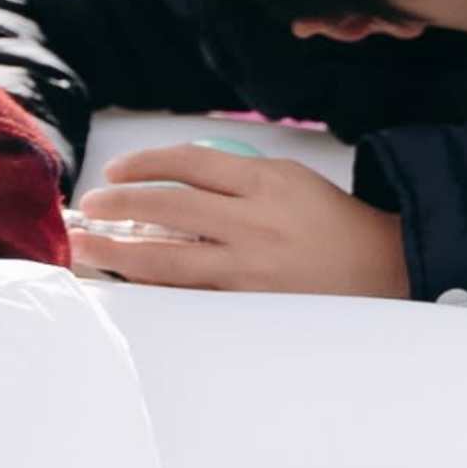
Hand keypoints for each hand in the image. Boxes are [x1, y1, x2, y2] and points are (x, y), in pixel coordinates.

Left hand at [69, 146, 408, 297]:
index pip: (190, 162)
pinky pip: (186, 295)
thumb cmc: (329, 222)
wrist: (381, 269)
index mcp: (267, 181)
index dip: (143, 164)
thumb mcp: (290, 180)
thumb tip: (169, 185)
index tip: (114, 171)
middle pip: (167, 208)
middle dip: (117, 206)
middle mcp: (254, 222)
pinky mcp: (248, 305)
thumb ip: (236, 179)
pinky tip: (127, 285)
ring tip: (85, 248)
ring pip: (167, 259)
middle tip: (86, 208)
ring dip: (118, 253)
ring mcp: (249, 268)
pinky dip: (151, 288)